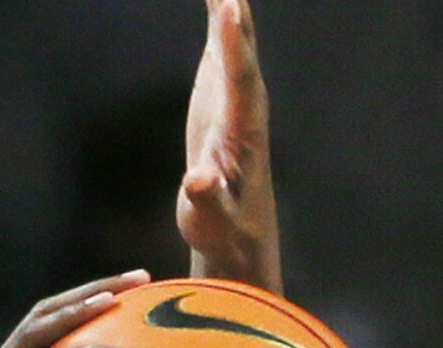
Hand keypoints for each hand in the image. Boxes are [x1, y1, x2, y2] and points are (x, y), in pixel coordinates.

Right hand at [0, 272, 152, 347]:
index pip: (51, 347)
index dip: (88, 326)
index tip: (135, 318)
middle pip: (53, 321)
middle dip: (100, 294)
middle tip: (143, 283)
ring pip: (45, 318)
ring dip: (92, 293)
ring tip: (135, 282)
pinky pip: (31, 340)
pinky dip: (68, 317)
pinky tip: (103, 305)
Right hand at [179, 0, 280, 292]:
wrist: (235, 230)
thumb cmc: (223, 230)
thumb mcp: (212, 223)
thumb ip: (207, 203)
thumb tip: (198, 181)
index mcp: (243, 135)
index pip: (242, 84)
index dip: (235, 49)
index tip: (229, 12)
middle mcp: (245, 109)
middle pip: (244, 53)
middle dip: (236, 18)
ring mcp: (235, 99)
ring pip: (238, 46)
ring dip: (232, 10)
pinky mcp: (223, 98)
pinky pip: (225, 52)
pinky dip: (221, 22)